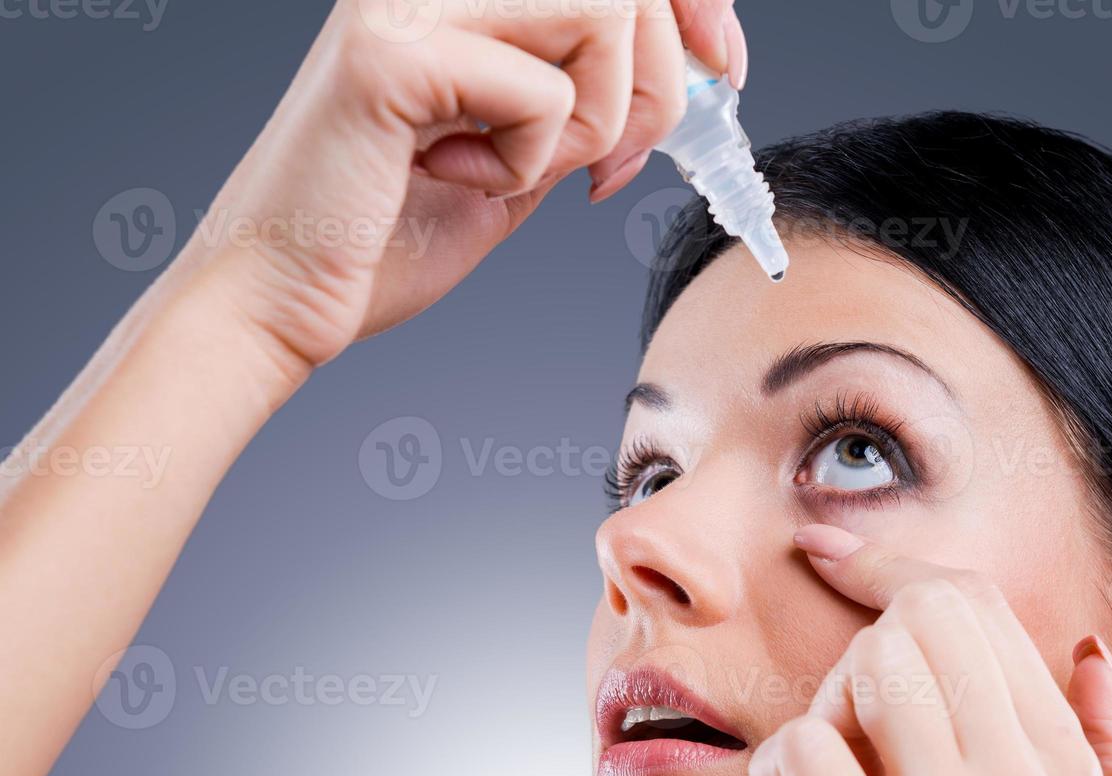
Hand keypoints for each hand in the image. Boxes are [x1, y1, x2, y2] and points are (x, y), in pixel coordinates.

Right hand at [173, 0, 744, 371]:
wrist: (280, 303)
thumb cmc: (381, 240)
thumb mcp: (518, 162)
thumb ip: (583, 108)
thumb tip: (683, 80)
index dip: (688, 2)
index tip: (724, 65)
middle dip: (659, 85)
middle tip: (616, 166)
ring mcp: (405, 3)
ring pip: (599, 14)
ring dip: (601, 118)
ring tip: (534, 174)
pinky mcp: (389, 56)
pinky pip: (543, 91)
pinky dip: (533, 159)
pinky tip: (461, 180)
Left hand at [749, 524, 1111, 775]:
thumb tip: (1090, 650)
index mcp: (1075, 773)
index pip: (976, 604)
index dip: (892, 567)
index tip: (831, 552)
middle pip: (919, 618)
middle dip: (865, 652)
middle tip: (860, 735)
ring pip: (867, 668)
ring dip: (828, 713)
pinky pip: (803, 751)